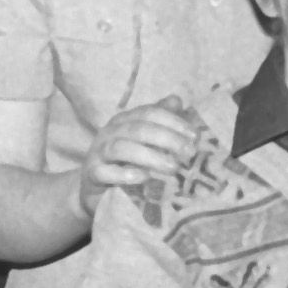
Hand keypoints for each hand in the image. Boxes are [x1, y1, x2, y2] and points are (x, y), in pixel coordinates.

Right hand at [76, 98, 204, 220]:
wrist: (93, 186)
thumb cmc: (124, 160)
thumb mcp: (142, 140)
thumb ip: (160, 121)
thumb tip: (177, 101)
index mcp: (125, 120)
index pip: (149, 112)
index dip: (173, 121)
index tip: (195, 136)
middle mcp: (110, 132)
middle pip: (138, 129)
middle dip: (167, 138)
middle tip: (189, 153)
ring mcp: (99, 152)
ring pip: (121, 148)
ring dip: (149, 156)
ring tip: (172, 168)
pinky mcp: (92, 173)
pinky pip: (105, 172)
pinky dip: (124, 174)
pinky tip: (144, 178)